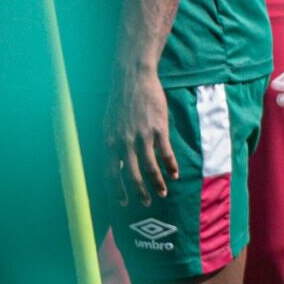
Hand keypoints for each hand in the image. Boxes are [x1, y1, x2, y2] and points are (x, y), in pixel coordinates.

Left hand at [106, 67, 176, 206]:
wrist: (132, 79)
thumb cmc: (120, 102)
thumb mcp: (109, 125)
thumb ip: (113, 145)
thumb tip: (119, 166)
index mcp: (110, 142)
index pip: (111, 173)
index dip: (117, 190)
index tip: (124, 203)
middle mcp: (124, 143)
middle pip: (133, 175)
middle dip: (140, 192)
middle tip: (147, 202)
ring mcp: (142, 136)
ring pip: (151, 167)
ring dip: (157, 183)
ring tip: (162, 192)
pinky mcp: (158, 129)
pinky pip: (165, 153)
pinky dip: (170, 166)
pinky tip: (174, 174)